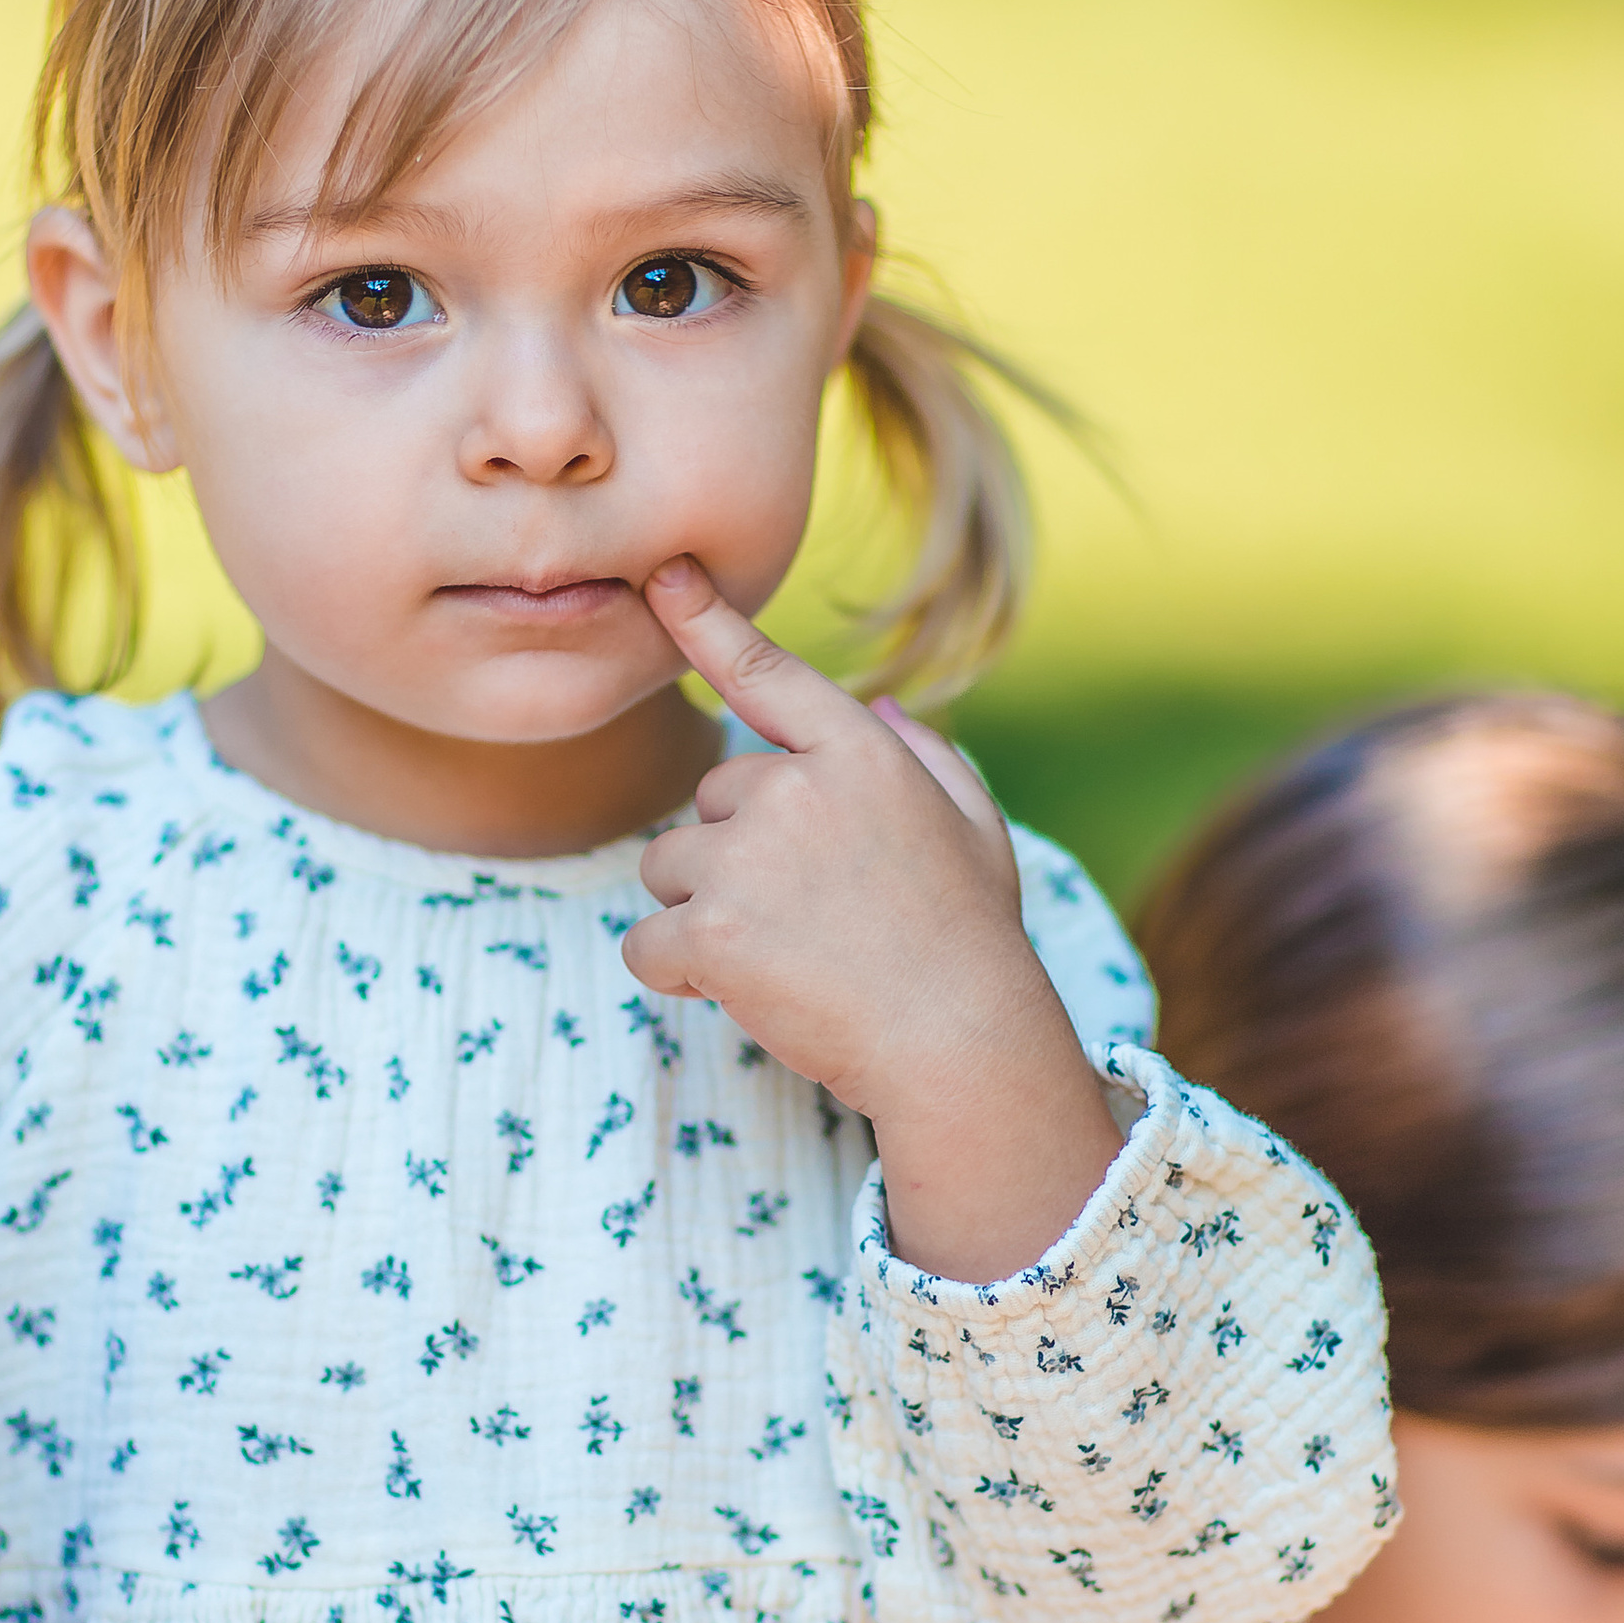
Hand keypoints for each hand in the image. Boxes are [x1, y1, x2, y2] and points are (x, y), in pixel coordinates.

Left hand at [624, 558, 1122, 1280]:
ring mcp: (749, 859)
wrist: (962, 1046)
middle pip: (708, 800)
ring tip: (782, 957)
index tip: (662, 576)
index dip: (707, 621)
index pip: (767, 675)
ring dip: (702, 913)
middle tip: (808, 917)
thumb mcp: (977, 832)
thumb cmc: (972, 944)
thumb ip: (928, 758)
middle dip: (735, 855)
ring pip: (668, 868)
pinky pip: (646, 942)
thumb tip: (879, 707)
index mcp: (860, 755)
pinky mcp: (712, 930)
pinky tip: (740, 992)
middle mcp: (797, 790)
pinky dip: (676, 972)